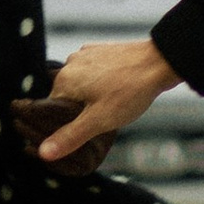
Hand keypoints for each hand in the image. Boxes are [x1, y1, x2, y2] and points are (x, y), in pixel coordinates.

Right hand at [23, 38, 179, 171]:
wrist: (160, 63)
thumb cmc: (131, 91)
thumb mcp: (99, 121)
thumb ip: (70, 136)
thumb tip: (43, 153)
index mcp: (64, 80)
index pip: (50, 111)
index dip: (64, 125)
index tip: (82, 130)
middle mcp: (69, 64)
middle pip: (64, 97)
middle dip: (79, 110)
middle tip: (102, 118)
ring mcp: (85, 55)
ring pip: (79, 84)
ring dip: (89, 96)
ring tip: (111, 103)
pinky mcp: (99, 50)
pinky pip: (91, 72)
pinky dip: (99, 82)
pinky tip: (114, 89)